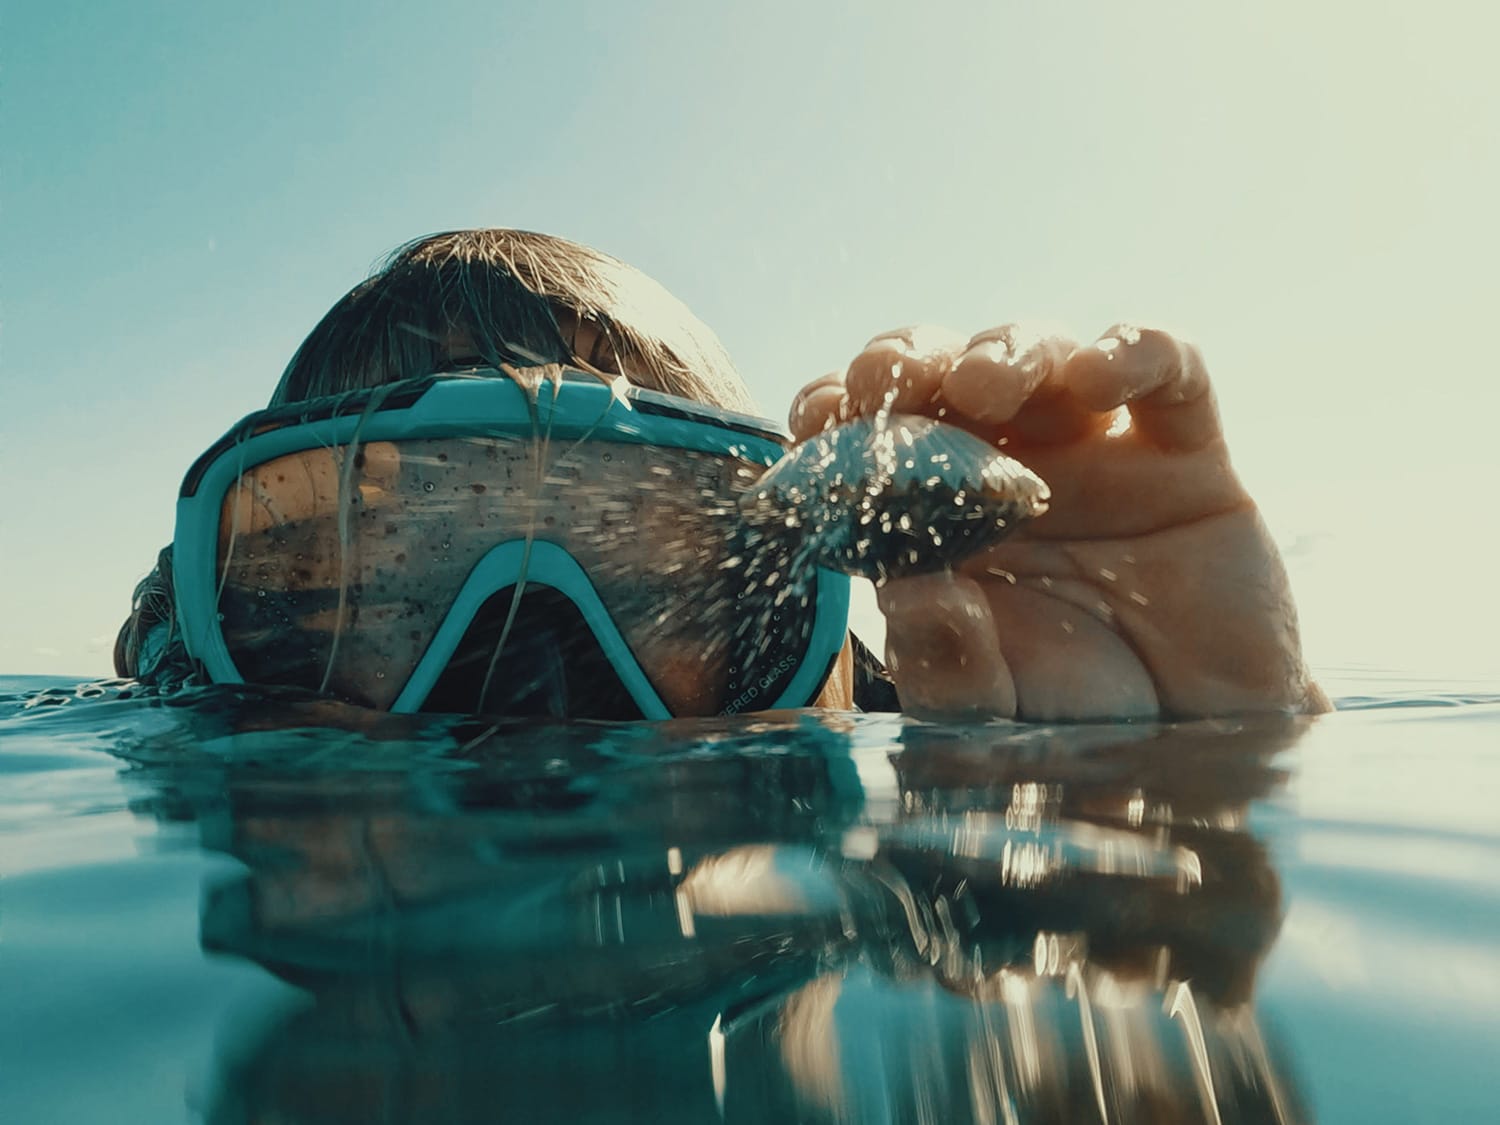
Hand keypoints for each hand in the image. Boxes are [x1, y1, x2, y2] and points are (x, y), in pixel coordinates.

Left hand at [790, 325, 1328, 720]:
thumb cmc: (1084, 719)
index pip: (872, 440)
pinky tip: (1097, 377)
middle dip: (909, 362)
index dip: (839, 414)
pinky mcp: (1186, 454)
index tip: (817, 416)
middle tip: (890, 379)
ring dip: (1005, 352)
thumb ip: (948, 663)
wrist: (1209, 741)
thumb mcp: (999, 710)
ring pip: (1042, 354)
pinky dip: (1133, 352)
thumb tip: (904, 593)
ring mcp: (1097, 453)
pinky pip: (1169, 371)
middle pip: (943, 374)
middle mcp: (1008, 469)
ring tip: (983, 385)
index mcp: (941, 520)